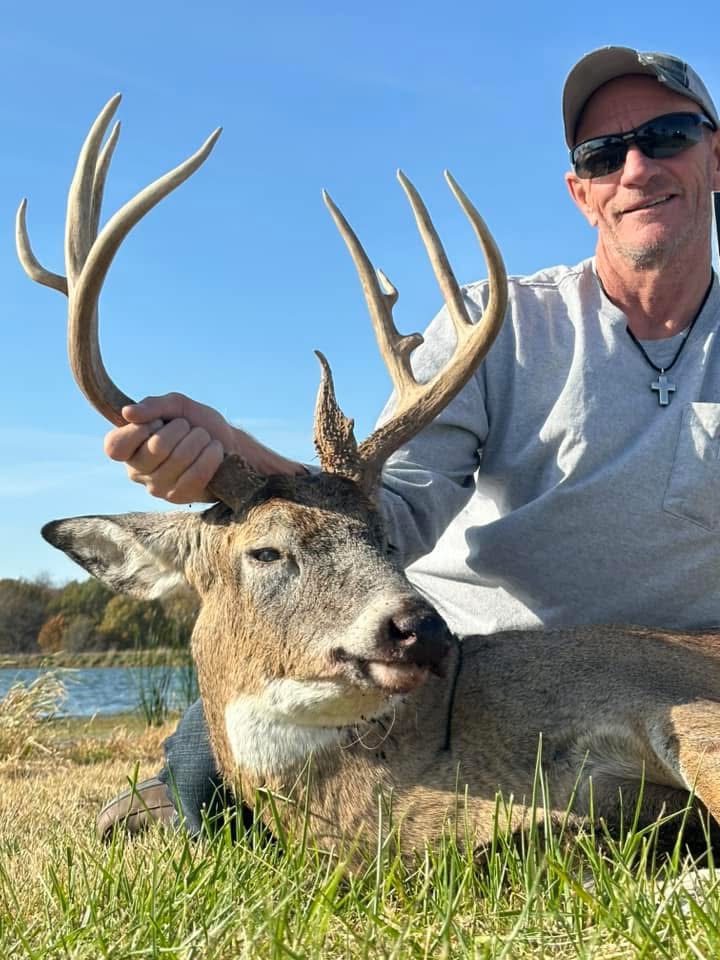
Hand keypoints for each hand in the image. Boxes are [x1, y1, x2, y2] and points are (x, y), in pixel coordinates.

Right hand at [104, 393, 306, 503]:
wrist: (226, 444)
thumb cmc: (195, 423)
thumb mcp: (175, 405)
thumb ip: (152, 405)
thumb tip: (127, 413)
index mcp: (127, 448)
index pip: (114, 447)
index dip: (139, 430)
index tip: (157, 422)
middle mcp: (136, 471)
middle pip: (156, 448)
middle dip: (180, 428)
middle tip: (188, 427)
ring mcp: (157, 487)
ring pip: (179, 458)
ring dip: (199, 439)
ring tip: (204, 437)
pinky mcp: (179, 497)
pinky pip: (196, 474)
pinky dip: (211, 455)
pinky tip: (215, 450)